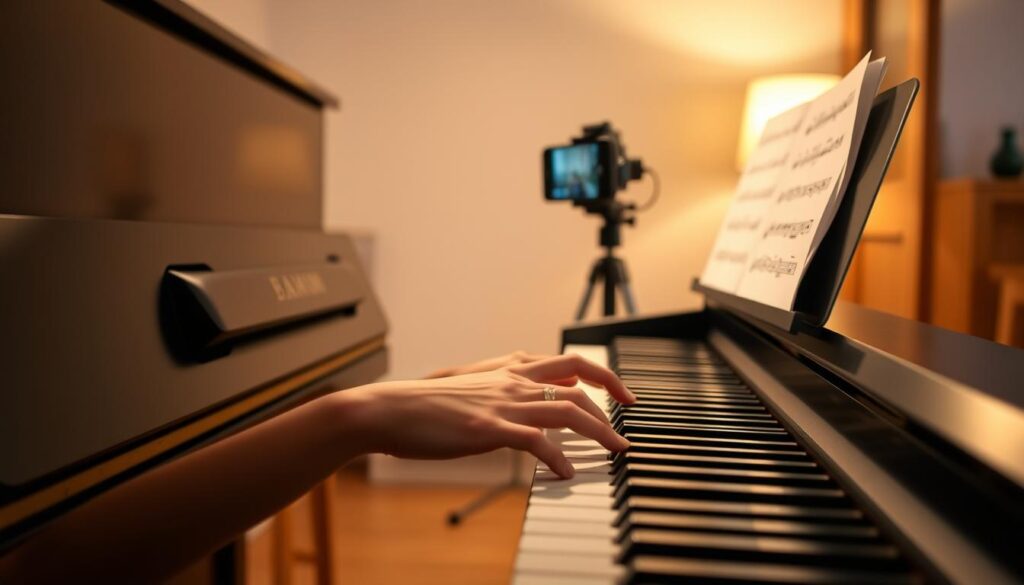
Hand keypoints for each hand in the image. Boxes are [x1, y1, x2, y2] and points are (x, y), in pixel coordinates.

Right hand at [332, 354, 635, 477]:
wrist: (391, 409)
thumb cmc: (428, 405)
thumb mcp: (475, 387)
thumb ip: (507, 387)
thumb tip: (536, 397)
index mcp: (510, 368)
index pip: (569, 363)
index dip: (601, 376)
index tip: (621, 394)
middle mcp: (513, 380)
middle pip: (578, 381)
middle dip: (611, 399)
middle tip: (627, 423)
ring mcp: (503, 403)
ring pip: (568, 409)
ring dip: (599, 430)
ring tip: (615, 450)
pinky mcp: (490, 429)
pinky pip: (538, 443)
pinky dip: (558, 459)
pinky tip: (565, 473)